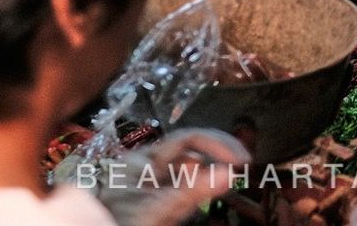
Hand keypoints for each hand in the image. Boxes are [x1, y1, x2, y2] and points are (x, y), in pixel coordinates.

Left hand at [95, 129, 250, 225]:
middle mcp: (145, 167)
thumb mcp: (153, 210)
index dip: (218, 145)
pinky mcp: (150, 202)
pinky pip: (180, 189)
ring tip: (232, 177)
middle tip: (245, 164)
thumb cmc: (112, 222)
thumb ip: (189, 193)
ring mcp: (147, 185)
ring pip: (187, 171)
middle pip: (191, 151)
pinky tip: (209, 193)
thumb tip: (228, 173)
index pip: (189, 139)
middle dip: (219, 154)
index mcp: (142, 159)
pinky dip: (198, 189)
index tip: (241, 160)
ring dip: (210, 171)